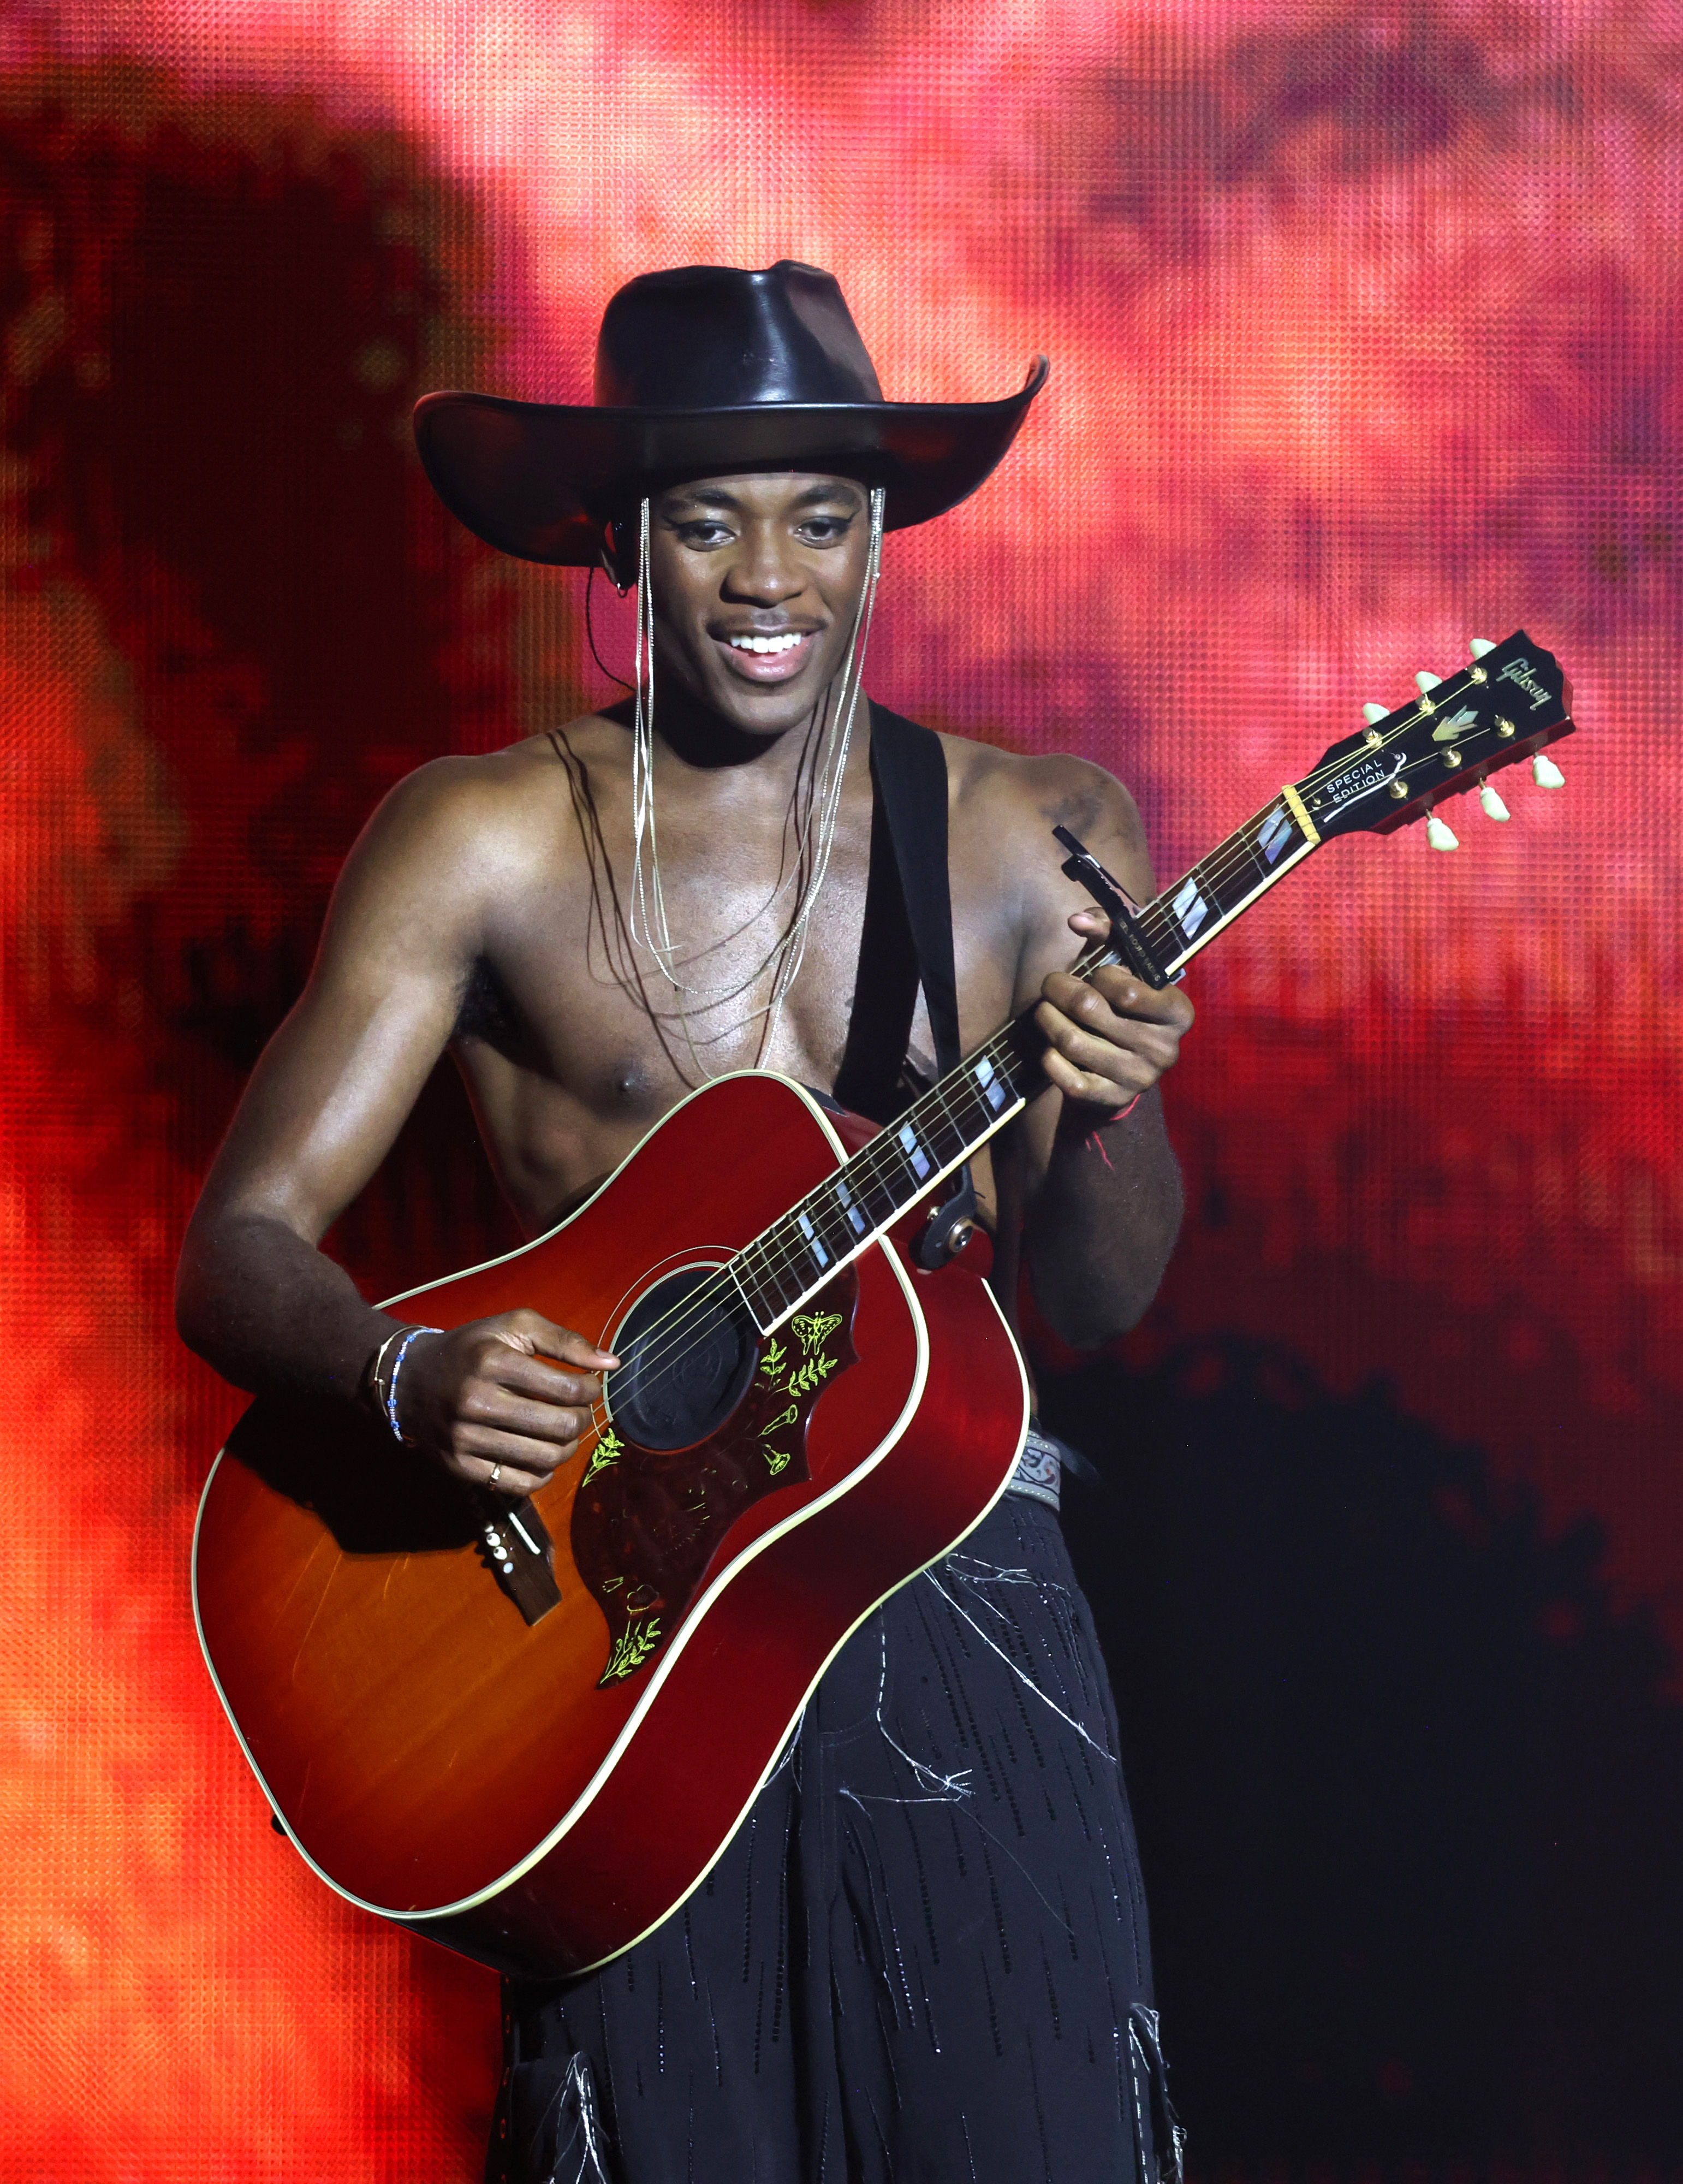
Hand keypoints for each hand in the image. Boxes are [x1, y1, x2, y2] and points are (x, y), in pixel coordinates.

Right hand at [395, 1310, 618, 1497]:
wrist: (409, 1379)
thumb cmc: (472, 1349)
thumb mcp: (514, 1327)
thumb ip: (565, 1342)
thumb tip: (612, 1364)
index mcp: (493, 1362)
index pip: (567, 1390)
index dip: (590, 1391)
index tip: (588, 1387)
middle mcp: (476, 1401)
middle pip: (559, 1427)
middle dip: (582, 1420)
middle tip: (579, 1411)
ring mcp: (465, 1438)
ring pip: (544, 1459)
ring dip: (567, 1448)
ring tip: (563, 1432)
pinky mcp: (459, 1466)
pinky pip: (519, 1484)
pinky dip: (542, 1473)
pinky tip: (542, 1454)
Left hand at [1035, 908, 1194, 1113]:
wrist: (1127, 1069)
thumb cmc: (1126, 1005)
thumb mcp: (1128, 965)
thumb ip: (1110, 932)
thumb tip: (1077, 920)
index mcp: (1178, 1013)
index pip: (1126, 990)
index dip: (1101, 976)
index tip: (1095, 975)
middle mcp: (1164, 1049)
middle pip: (1089, 1009)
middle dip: (1059, 989)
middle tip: (1050, 983)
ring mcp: (1139, 1078)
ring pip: (1071, 1041)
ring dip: (1047, 1019)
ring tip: (1043, 1009)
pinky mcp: (1112, 1099)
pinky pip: (1068, 1079)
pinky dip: (1050, 1059)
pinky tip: (1050, 1048)